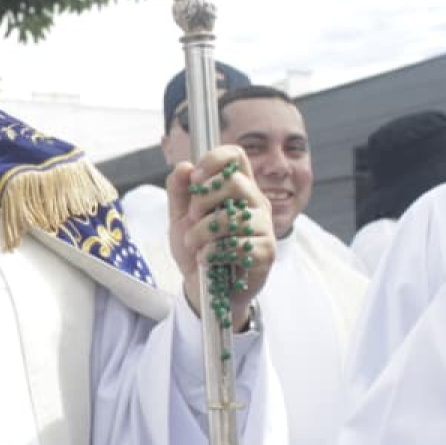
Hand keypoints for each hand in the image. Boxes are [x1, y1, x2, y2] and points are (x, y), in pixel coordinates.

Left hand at [165, 145, 274, 325]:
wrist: (202, 288)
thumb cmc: (197, 248)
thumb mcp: (179, 218)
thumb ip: (179, 192)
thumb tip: (184, 166)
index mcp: (237, 188)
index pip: (236, 156)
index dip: (215, 159)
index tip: (195, 178)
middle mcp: (255, 202)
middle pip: (236, 182)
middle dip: (205, 199)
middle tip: (192, 217)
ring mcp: (264, 227)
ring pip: (236, 216)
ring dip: (204, 231)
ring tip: (193, 244)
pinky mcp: (266, 252)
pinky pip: (242, 245)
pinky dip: (215, 252)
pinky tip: (206, 259)